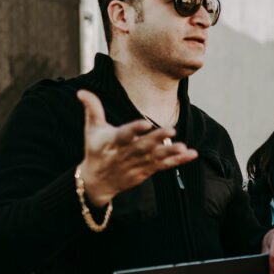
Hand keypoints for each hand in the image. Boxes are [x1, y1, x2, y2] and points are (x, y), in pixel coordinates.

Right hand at [75, 90, 197, 205]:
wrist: (96, 182)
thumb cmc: (95, 150)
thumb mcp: (91, 130)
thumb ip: (92, 109)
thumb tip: (81, 91)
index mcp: (111, 143)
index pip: (123, 135)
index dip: (134, 130)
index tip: (145, 123)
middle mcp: (124, 155)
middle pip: (142, 147)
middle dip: (155, 140)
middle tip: (170, 130)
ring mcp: (136, 165)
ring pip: (155, 159)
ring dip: (169, 153)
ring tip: (183, 147)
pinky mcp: (145, 172)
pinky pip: (163, 167)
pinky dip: (177, 161)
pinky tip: (191, 154)